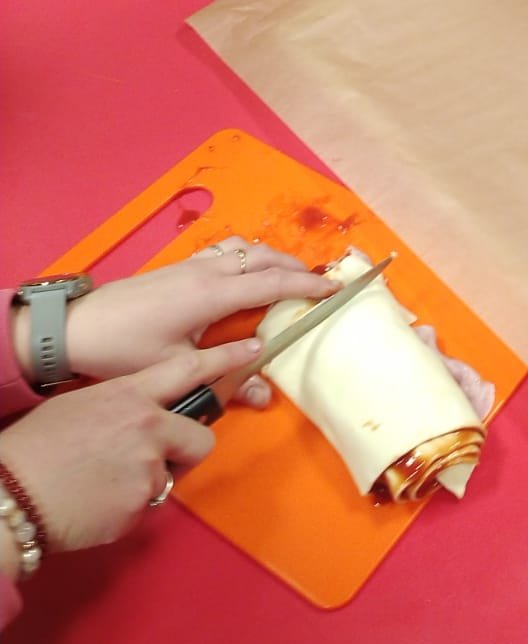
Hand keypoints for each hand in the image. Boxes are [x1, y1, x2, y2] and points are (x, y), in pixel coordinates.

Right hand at [0, 340, 262, 557]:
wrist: (10, 494)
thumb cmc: (36, 447)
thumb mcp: (82, 406)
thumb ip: (124, 405)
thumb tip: (142, 414)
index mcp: (130, 394)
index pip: (190, 369)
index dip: (227, 359)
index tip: (256, 348)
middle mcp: (148, 426)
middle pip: (202, 436)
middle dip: (188, 450)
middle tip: (159, 458)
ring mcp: (148, 466)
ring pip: (171, 476)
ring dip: (149, 482)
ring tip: (105, 483)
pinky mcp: (140, 504)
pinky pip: (146, 506)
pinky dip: (126, 508)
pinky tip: (95, 504)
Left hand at [55, 239, 331, 406]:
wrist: (76, 328)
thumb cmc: (124, 350)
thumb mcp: (177, 369)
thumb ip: (225, 377)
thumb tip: (266, 394)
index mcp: (212, 293)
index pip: (273, 282)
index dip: (308, 285)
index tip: (336, 288)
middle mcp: (207, 271)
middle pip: (264, 256)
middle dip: (296, 266)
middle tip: (320, 283)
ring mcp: (192, 265)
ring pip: (245, 249)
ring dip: (272, 258)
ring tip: (288, 277)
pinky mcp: (179, 267)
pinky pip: (227, 252)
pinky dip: (249, 257)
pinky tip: (246, 276)